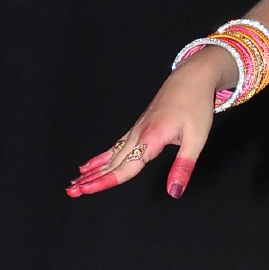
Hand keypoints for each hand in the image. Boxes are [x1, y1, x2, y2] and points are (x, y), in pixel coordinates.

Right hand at [65, 62, 218, 201]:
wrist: (191, 77)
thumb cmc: (196, 105)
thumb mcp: (196, 139)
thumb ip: (183, 166)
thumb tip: (174, 192)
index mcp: (151, 138)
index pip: (125, 166)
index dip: (105, 181)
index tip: (86, 189)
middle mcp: (138, 134)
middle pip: (112, 162)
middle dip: (91, 178)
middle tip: (71, 192)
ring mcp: (136, 129)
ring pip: (111, 155)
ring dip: (92, 170)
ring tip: (74, 183)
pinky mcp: (138, 127)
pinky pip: (116, 146)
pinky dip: (101, 158)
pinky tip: (89, 165)